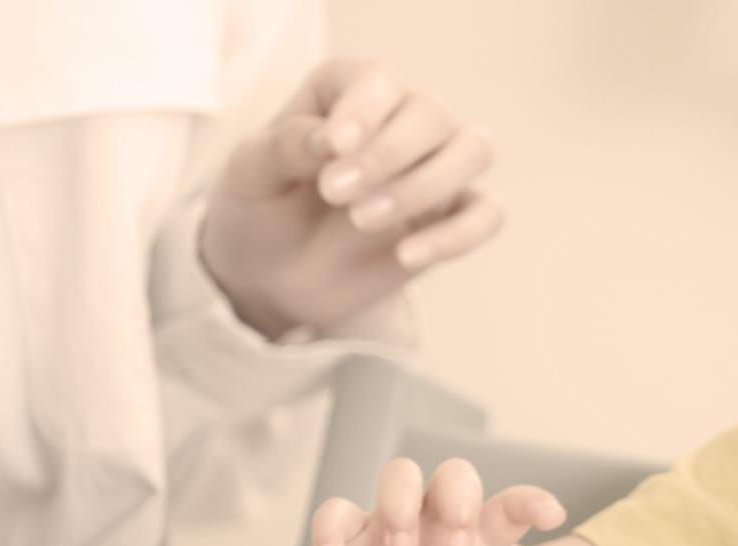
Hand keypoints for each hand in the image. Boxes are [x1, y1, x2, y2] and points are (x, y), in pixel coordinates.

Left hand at [200, 59, 504, 336]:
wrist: (274, 274)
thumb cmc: (263, 206)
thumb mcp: (250, 173)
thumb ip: (283, 147)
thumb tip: (329, 139)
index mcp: (353, 90)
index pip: (379, 80)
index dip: (364, 109)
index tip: (333, 148)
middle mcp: (404, 117)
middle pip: (432, 113)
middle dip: (389, 155)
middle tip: (334, 193)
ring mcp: (435, 166)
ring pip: (474, 150)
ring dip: (427, 185)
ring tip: (364, 221)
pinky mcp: (452, 217)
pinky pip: (487, 214)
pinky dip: (458, 235)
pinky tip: (407, 257)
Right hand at [310, 458, 564, 545]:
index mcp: (481, 538)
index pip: (510, 509)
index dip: (531, 504)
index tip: (551, 513)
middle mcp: (439, 519)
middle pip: (453, 474)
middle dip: (456, 500)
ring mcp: (394, 523)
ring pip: (399, 476)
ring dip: (400, 504)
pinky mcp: (350, 538)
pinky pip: (333, 515)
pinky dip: (328, 531)